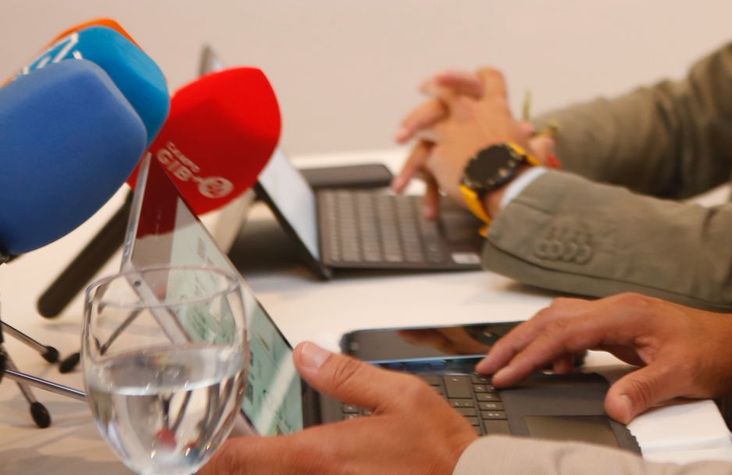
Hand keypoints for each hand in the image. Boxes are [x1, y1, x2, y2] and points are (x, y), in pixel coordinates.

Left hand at [203, 343, 475, 474]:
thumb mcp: (402, 396)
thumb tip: (306, 353)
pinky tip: (303, 474)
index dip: (212, 459)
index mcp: (318, 456)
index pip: (238, 461)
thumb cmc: (443, 452)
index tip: (204, 456)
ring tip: (259, 465)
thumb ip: (347, 376)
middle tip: (229, 461)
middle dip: (234, 471)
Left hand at [392, 67, 537, 218]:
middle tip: (427, 86)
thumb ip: (539, 144)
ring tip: (403, 132)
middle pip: (447, 87)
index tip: (475, 78)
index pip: (489, 77)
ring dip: (413, 122)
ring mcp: (451, 130)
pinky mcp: (437, 152)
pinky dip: (416, 166)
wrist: (506, 187)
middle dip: (436, 84)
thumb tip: (548, 142)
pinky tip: (409, 176)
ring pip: (425, 116)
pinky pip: (422, 154)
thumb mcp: (534, 151)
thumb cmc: (524, 168)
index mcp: (496, 107)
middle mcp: (471, 112)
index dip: (482, 76)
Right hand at [475, 294, 731, 422]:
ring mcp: (618, 314)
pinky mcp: (622, 326)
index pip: (564, 330)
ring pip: (562, 320)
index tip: (504, 374)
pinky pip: (577, 330)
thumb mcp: (680, 375)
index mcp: (625, 314)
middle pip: (553, 318)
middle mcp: (617, 308)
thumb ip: (642, 390)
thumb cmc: (713, 351)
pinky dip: (556, 347)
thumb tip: (611, 408)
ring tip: (507, 367)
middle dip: (517, 342)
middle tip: (487, 367)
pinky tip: (555, 369)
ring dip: (532, 341)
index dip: (530, 354)